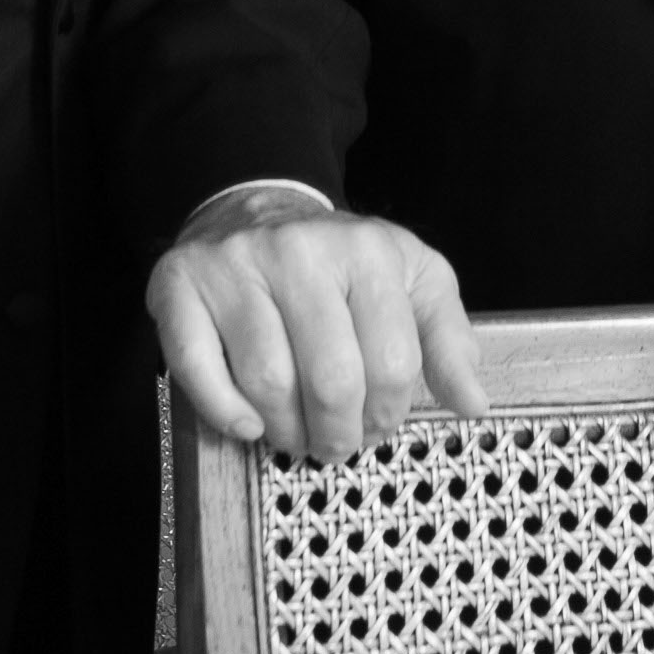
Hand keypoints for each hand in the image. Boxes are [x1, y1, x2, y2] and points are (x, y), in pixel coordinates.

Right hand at [149, 183, 487, 459]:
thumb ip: (450, 340)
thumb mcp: (413, 281)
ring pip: (267, 383)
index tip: (378, 422)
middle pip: (330, 380)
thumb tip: (472, 404)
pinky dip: (225, 413)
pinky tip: (247, 422)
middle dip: (339, 434)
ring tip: (296, 432)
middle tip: (337, 441)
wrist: (257, 212)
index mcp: (365, 248)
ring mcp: (234, 265)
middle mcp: (298, 249)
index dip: (390, 413)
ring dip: (287, 432)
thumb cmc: (342, 263)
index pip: (392, 362)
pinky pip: (196, 368)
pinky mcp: (180, 284)